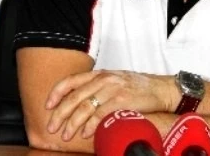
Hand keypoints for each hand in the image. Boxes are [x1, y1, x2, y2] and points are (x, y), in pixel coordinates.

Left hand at [44, 70, 172, 140]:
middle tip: (52, 128)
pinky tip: (85, 133)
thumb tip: (79, 103)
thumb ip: (98, 88)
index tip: (47, 106)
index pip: (71, 80)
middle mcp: (104, 79)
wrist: (162, 89)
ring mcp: (112, 88)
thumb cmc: (139, 88)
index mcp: (100, 74)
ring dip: (72, 123)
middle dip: (60, 114)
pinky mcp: (121, 100)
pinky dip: (90, 125)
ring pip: (84, 106)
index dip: (56, 93)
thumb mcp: (115, 81)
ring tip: (65, 135)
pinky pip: (100, 113)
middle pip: (74, 96)